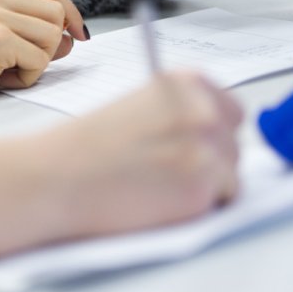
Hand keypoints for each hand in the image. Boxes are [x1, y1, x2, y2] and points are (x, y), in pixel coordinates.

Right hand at [0, 0, 87, 88]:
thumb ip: (31, 33)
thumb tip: (73, 39)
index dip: (70, 10)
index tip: (79, 32)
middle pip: (56, 12)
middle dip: (54, 43)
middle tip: (32, 62)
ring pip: (53, 36)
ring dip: (40, 62)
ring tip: (11, 71)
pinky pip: (39, 61)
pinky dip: (28, 77)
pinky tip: (3, 79)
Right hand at [52, 70, 242, 236]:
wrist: (58, 175)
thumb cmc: (88, 146)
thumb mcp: (139, 107)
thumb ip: (178, 112)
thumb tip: (211, 136)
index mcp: (187, 83)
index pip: (230, 111)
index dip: (210, 133)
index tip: (189, 147)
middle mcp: (205, 110)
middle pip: (233, 145)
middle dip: (209, 162)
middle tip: (166, 172)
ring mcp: (209, 148)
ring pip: (231, 177)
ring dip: (203, 187)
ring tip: (156, 185)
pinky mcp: (204, 186)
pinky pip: (221, 202)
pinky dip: (195, 208)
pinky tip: (159, 200)